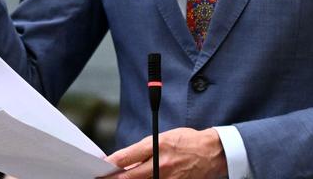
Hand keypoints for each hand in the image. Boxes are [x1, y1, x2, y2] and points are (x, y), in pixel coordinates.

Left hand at [104, 128, 226, 178]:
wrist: (212, 152)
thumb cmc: (187, 141)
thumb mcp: (163, 137)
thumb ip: (143, 148)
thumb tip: (124, 160)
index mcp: (157, 146)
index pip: (126, 157)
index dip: (110, 164)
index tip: (100, 167)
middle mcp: (161, 164)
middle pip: (129, 177)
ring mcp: (168, 178)